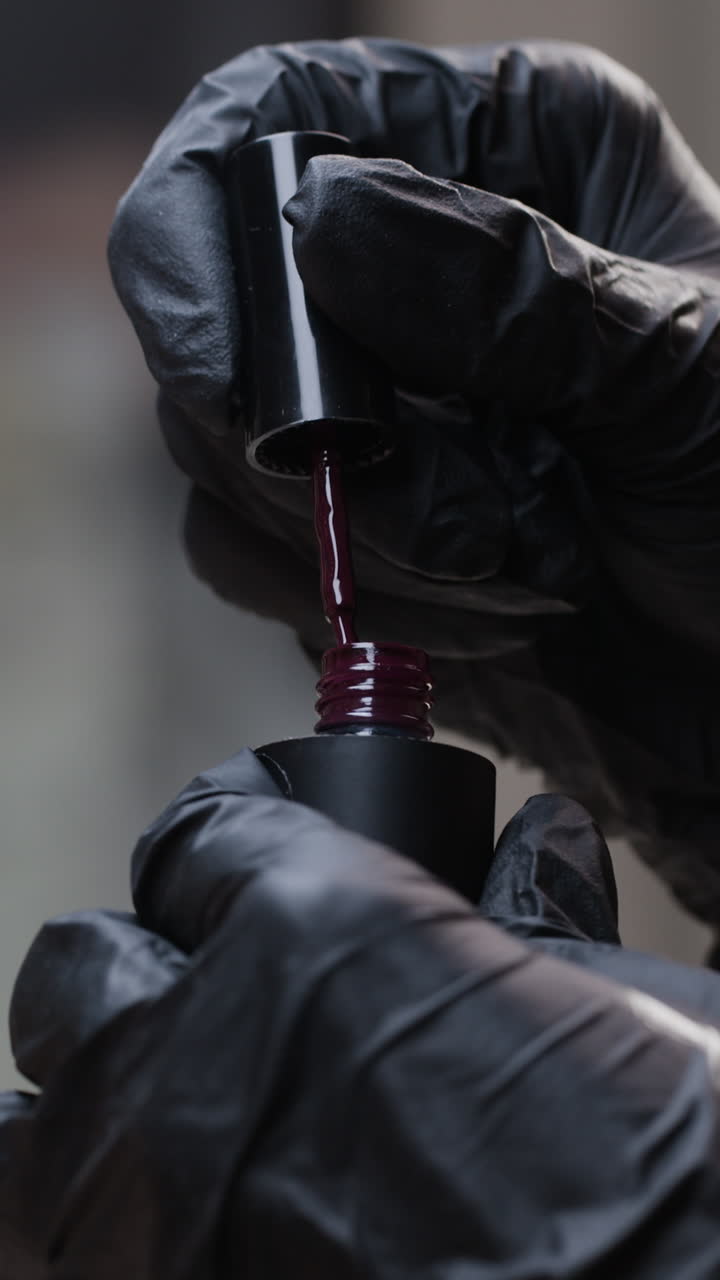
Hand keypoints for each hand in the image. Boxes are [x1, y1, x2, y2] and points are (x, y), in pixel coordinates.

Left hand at [3, 750, 719, 1275]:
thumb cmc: (670, 1186)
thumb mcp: (624, 1014)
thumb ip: (535, 924)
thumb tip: (543, 851)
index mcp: (321, 938)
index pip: (203, 833)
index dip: (235, 826)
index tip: (254, 833)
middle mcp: (205, 1062)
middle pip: (80, 965)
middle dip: (143, 962)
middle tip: (215, 984)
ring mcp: (158, 1216)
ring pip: (26, 1130)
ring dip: (88, 1106)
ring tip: (167, 1114)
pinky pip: (63, 1256)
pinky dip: (108, 1228)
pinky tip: (187, 1219)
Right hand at [109, 37, 719, 658]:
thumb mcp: (683, 367)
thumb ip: (514, 295)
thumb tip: (319, 224)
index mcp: (502, 152)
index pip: (274, 119)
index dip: (206, 229)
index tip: (228, 381)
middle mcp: (407, 264)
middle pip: (227, 310)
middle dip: (319, 448)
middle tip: (465, 526)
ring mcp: (367, 402)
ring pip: (225, 449)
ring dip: (360, 539)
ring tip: (524, 570)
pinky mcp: (344, 519)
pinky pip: (247, 551)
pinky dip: (347, 598)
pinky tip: (482, 618)